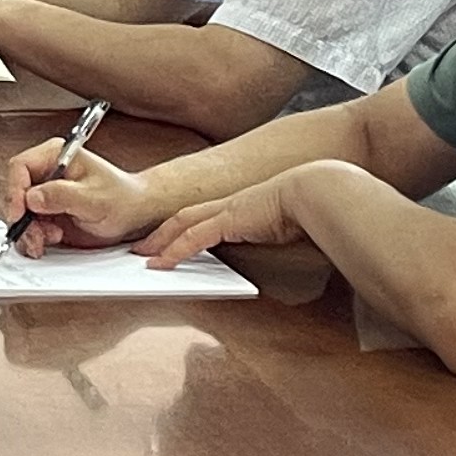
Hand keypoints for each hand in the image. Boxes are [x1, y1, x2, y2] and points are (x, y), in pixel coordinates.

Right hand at [4, 142, 162, 253]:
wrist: (134, 215)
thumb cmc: (122, 199)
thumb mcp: (95, 198)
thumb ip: (62, 195)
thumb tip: (32, 197)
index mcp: (55, 156)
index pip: (20, 167)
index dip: (15, 191)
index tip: (20, 214)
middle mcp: (45, 173)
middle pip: (15, 192)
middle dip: (22, 217)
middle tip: (37, 234)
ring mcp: (44, 194)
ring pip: (17, 212)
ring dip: (28, 230)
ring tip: (50, 238)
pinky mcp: (45, 213)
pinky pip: (26, 226)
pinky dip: (32, 238)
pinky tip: (50, 241)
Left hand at [137, 172, 315, 269]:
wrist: (315, 192)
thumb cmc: (307, 207)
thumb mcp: (285, 226)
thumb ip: (275, 236)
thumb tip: (282, 246)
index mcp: (239, 206)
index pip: (201, 216)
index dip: (180, 227)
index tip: (167, 239)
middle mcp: (227, 205)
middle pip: (183, 217)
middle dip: (160, 232)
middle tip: (141, 247)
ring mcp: (226, 211)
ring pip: (181, 225)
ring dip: (160, 241)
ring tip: (143, 256)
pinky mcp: (228, 220)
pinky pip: (194, 238)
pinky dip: (176, 251)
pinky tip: (162, 263)